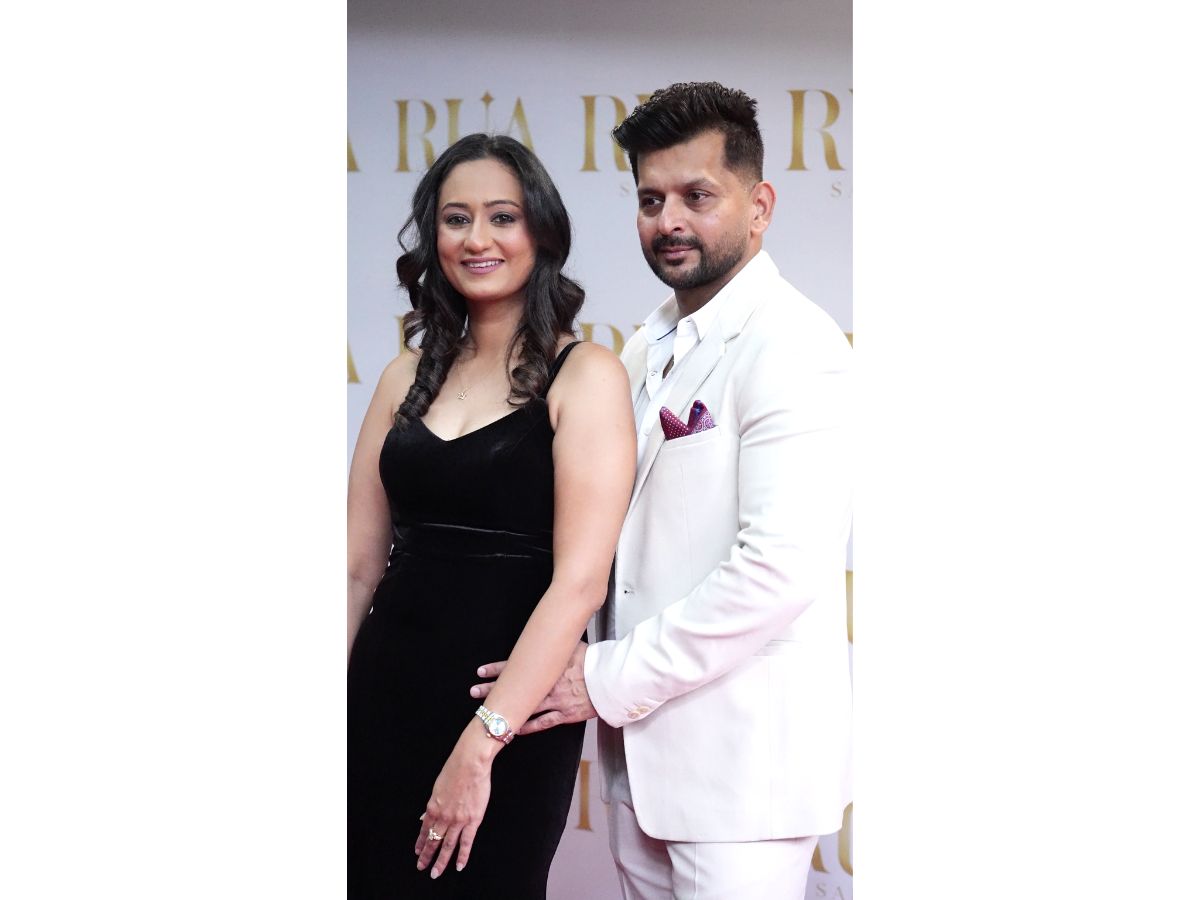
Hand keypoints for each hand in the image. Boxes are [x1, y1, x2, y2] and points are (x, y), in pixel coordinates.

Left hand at [414, 725, 495, 878]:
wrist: (470, 763)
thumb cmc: (455, 770)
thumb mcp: (437, 788)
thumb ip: (432, 805)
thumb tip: (425, 817)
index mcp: (433, 807)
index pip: (424, 830)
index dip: (420, 843)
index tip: (418, 853)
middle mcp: (443, 816)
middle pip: (433, 841)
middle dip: (427, 856)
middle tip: (423, 868)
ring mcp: (458, 820)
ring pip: (447, 845)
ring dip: (441, 861)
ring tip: (436, 872)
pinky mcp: (473, 820)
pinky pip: (466, 842)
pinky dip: (462, 855)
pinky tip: (458, 865)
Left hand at [470, 641, 597, 733]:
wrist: (612, 680)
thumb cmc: (596, 661)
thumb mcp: (574, 646)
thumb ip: (559, 644)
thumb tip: (550, 631)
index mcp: (548, 665)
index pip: (516, 666)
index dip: (497, 669)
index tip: (481, 671)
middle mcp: (547, 683)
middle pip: (515, 687)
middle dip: (492, 690)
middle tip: (474, 692)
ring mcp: (555, 700)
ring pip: (524, 706)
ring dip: (505, 710)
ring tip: (487, 715)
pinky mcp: (565, 714)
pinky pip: (543, 722)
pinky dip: (528, 726)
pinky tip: (515, 730)